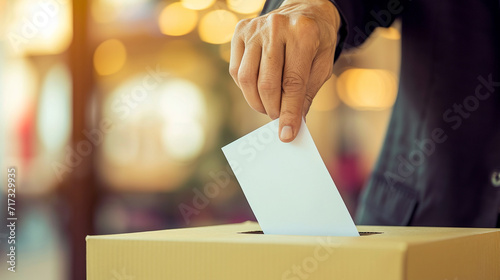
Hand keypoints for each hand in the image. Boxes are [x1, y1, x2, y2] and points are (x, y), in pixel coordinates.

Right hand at [229, 0, 340, 141]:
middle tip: (278, 120)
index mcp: (303, 34)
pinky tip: (258, 90)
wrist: (304, 11)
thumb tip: (291, 124)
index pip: (293, 83)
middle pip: (266, 83)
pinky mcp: (240, 31)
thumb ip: (306, 94)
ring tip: (268, 107)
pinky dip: (246, 88)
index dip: (289, 113)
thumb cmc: (316, 43)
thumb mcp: (322, 67)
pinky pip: (236, 70)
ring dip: (256, 102)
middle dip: (272, 109)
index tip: (287, 134)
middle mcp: (276, 27)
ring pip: (247, 79)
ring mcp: (255, 28)